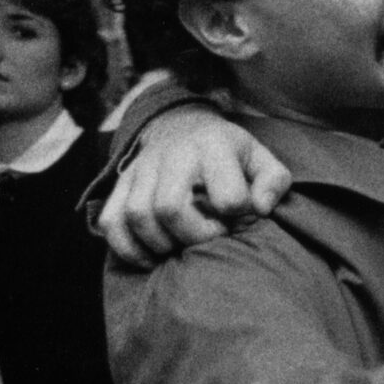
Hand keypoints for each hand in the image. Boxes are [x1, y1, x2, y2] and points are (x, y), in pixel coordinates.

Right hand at [98, 104, 291, 267]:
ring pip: (137, 216)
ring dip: (161, 244)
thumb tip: (260, 209)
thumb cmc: (228, 152)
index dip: (238, 217)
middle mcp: (171, 155)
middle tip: (210, 237)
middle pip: (170, 208)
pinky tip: (151, 257)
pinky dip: (127, 247)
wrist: (181, 126)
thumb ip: (273, 182)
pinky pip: (110, 222)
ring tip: (182, 246)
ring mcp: (141, 169)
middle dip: (194, 236)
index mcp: (213, 146)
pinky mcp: (120, 185)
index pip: (227, 196)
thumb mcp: (260, 158)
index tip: (240, 219)